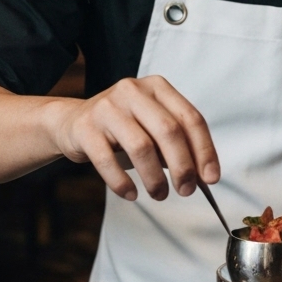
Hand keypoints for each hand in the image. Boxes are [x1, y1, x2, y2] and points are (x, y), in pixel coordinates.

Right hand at [52, 75, 219, 201]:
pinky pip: (107, 160)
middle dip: (182, 166)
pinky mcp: (85, 128)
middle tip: (186, 190)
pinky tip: (131, 194)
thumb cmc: (121, 128)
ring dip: (155, 178)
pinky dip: (122, 182)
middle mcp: (132, 91)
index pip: (190, 118)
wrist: (71, 122)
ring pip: (141, 146)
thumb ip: (177, 144)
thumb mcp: (152, 125)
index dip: (204, 150)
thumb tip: (202, 175)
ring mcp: (107, 107)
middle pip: (168, 131)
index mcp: (156, 87)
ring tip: (160, 194)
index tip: (210, 178)